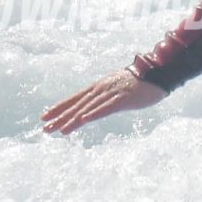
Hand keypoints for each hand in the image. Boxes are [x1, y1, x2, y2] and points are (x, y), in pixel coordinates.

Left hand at [42, 68, 165, 134]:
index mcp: (98, 87)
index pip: (74, 98)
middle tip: (44, 128)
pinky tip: (83, 120)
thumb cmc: (139, 82)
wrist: (157, 72)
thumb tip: (97, 106)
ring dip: (72, 120)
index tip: (44, 116)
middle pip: (76, 105)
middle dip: (59, 117)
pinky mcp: (122, 99)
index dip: (59, 107)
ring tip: (59, 130)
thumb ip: (106, 97)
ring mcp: (111, 93)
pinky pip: (105, 108)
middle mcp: (101, 89)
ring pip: (87, 109)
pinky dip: (93, 114)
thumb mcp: (118, 89)